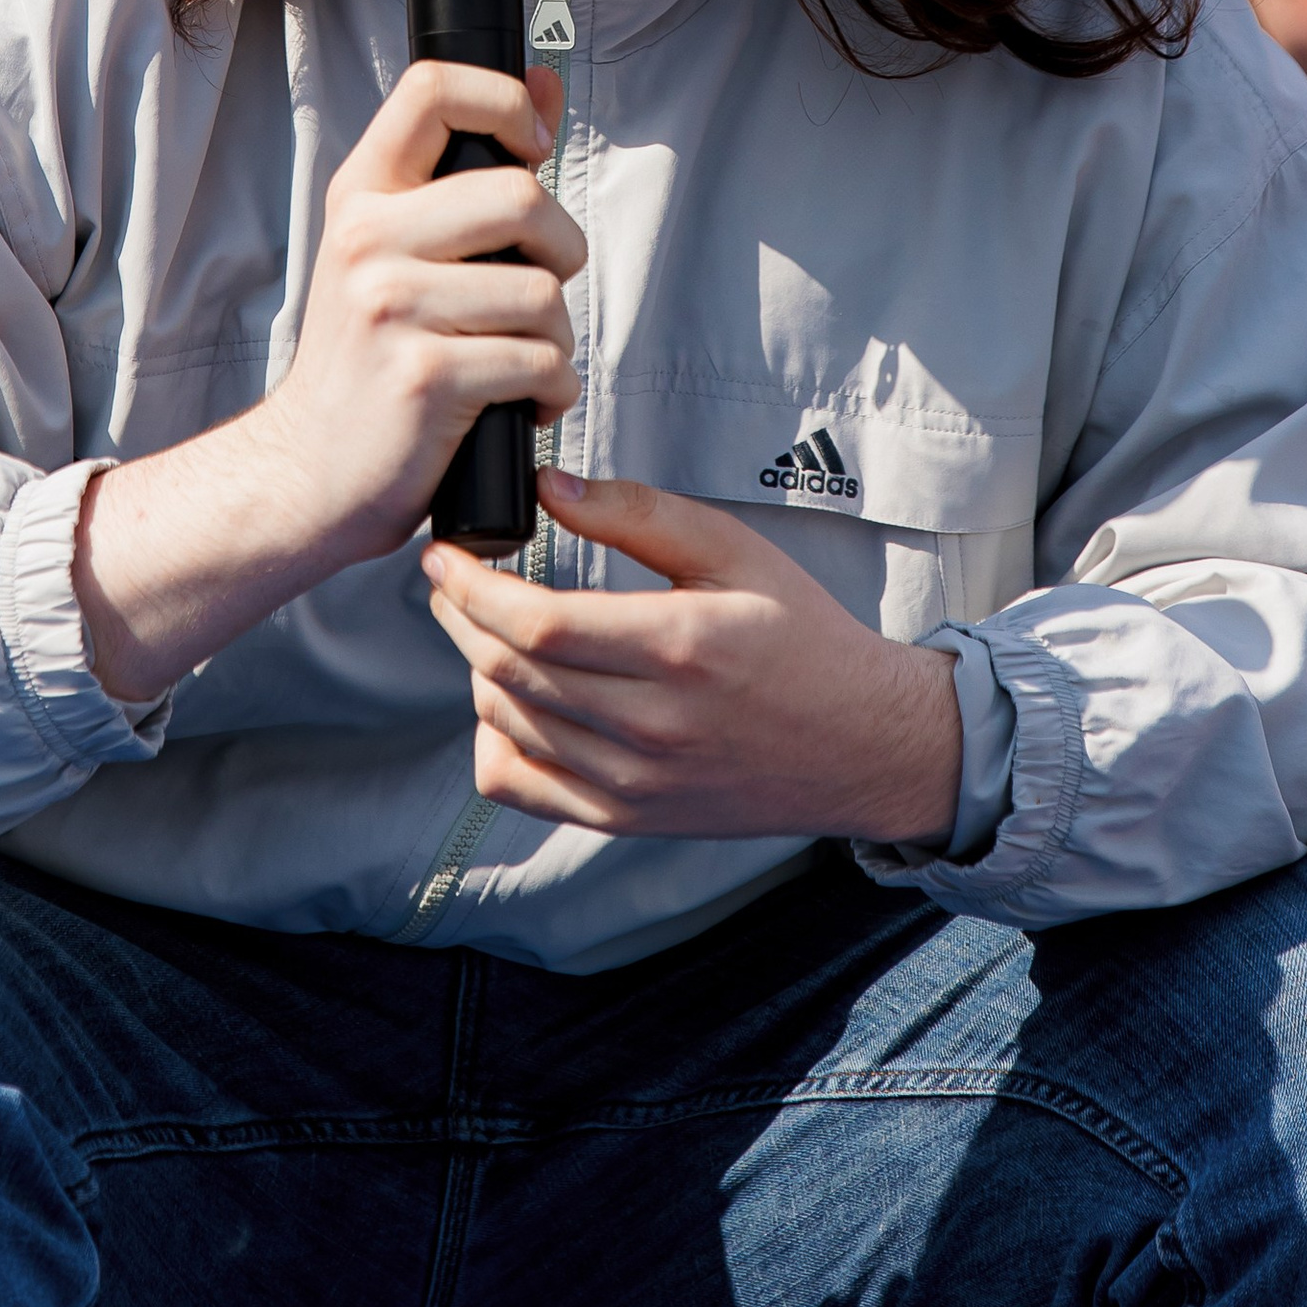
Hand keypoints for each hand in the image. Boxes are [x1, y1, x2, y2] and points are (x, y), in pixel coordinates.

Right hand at [254, 56, 578, 560]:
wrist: (307, 470)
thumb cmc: (367, 359)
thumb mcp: (397, 248)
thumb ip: (474, 166)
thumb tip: (547, 80)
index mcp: (362, 194)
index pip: (434, 87)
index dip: (506, 100)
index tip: (532, 149)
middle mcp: (367, 238)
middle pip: (520, 195)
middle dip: (562, 249)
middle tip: (541, 284)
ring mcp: (391, 306)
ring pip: (542, 292)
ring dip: (555, 339)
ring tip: (518, 360)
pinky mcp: (424, 375)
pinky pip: (541, 362)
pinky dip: (551, 391)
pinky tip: (516, 404)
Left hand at [423, 470, 961, 844]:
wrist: (860, 742)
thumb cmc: (800, 637)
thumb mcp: (733, 550)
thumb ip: (639, 514)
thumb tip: (553, 488)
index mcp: (678, 648)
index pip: (539, 624)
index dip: (473, 587)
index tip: (446, 555)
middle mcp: (652, 726)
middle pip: (511, 672)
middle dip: (460, 618)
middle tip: (449, 579)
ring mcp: (636, 784)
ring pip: (510, 724)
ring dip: (475, 669)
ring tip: (483, 625)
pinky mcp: (629, 818)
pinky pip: (525, 788)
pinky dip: (494, 740)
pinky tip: (508, 700)